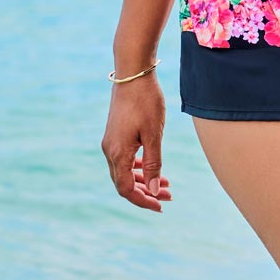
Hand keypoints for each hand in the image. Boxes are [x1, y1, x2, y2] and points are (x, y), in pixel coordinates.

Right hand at [102, 73, 170, 211]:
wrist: (133, 74)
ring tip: (166, 183)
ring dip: (143, 180)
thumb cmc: (146, 102)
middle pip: (124, 183)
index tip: (161, 205)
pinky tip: (150, 167)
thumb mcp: (154, 135)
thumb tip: (153, 191)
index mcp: (118, 153)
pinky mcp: (115, 134)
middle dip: (146, 192)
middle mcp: (109, 150)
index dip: (143, 200)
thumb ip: (152, 164)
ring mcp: (110, 142)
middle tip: (169, 196)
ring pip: (124, 171)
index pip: (126, 189)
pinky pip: (123, 159)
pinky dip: (137, 167)